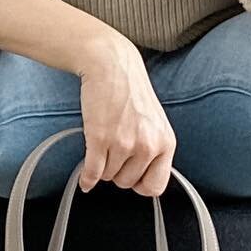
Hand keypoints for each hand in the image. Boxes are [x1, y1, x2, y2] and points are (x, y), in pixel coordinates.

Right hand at [76, 40, 176, 197]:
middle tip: (114, 152)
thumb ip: (153, 149)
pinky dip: (86, 178)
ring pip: (108, 176)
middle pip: (127, 183)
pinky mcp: (100, 138)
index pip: (156, 185)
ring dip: (102, 165)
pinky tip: (85, 177)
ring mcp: (123, 142)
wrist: (111, 66)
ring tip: (104, 143)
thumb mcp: (154, 123)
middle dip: (117, 172)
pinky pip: (92, 172)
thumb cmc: (131, 91)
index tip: (132, 177)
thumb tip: (142, 180)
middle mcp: (148, 145)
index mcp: (165, 142)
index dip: (140, 184)